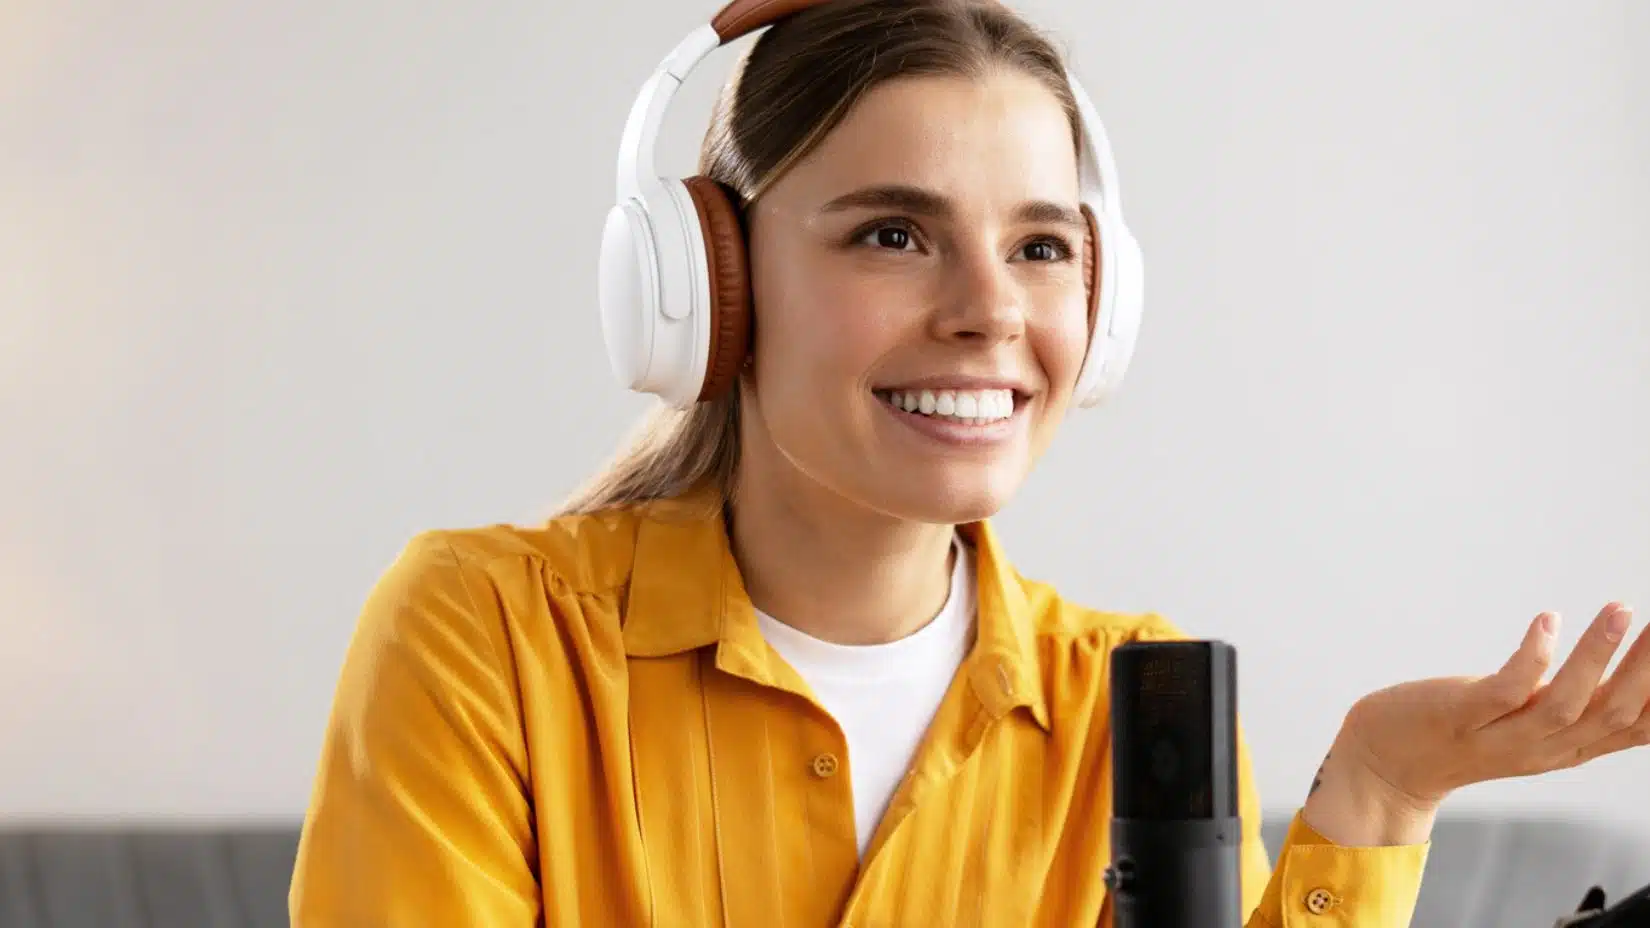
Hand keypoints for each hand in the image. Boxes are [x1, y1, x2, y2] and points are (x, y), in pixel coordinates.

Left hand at [1333, 602, 1648, 808]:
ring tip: (1621, 610)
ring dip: (1597, 656)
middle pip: (1614, 713)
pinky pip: (1504, 689)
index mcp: (1571, 747)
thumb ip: (1584, 703)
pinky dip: (1531, 657)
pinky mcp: (1461, 717)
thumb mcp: (1538, 723)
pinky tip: (1547, 621)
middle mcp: (1546, 747)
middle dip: (1648, 669)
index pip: (1639, 727)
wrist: (1388, 764)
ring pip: (1566, 702)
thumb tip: (1638, 674)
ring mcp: (1503, 734)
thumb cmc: (1469, 731)